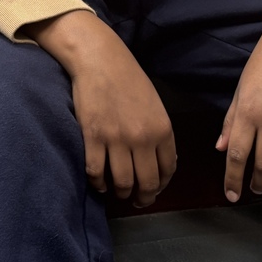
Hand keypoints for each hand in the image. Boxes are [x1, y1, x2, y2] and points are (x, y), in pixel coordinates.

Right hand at [26, 12, 175, 204]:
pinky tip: (99, 183)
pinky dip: (98, 183)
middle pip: (147, 182)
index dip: (161, 186)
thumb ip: (158, 133)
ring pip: (122, 182)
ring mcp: (117, 139)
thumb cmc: (128, 79)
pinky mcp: (93, 138)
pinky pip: (96, 172)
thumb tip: (159, 161)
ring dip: (120, 193)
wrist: (100, 60)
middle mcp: (143, 138)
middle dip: (143, 197)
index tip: (154, 189)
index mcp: (163, 129)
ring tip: (117, 192)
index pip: (168, 170)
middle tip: (137, 201)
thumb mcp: (154, 105)